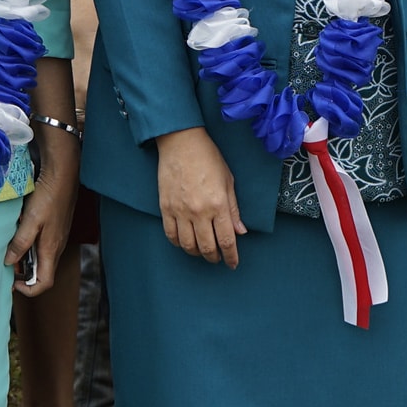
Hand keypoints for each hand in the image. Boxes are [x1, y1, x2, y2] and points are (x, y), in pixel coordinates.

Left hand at [5, 164, 77, 297]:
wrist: (63, 175)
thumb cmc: (49, 197)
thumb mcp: (30, 220)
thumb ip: (20, 243)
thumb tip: (9, 262)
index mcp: (51, 250)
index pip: (44, 283)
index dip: (29, 290)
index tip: (13, 283)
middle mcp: (56, 247)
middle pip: (42, 273)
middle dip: (24, 276)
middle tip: (7, 267)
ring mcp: (57, 238)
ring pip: (42, 260)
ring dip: (26, 261)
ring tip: (10, 251)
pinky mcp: (55, 229)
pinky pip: (43, 247)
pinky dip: (30, 248)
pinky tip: (19, 235)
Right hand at [155, 127, 244, 267]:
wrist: (181, 142)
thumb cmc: (208, 157)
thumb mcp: (228, 181)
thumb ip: (233, 209)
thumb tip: (240, 231)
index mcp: (218, 204)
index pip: (226, 241)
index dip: (231, 256)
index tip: (232, 263)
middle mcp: (199, 211)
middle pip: (207, 247)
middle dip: (214, 257)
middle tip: (218, 258)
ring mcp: (180, 211)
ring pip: (188, 245)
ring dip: (197, 253)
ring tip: (202, 251)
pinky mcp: (165, 208)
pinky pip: (171, 234)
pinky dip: (178, 243)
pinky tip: (185, 242)